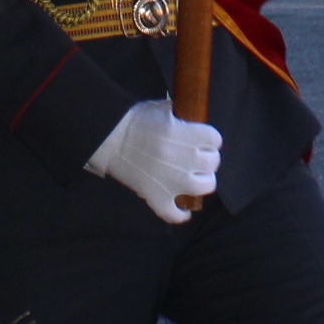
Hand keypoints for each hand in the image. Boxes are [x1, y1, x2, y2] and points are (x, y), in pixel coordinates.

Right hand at [83, 98, 220, 222]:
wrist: (108, 138)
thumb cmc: (134, 120)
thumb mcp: (162, 109)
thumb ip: (183, 117)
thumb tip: (199, 122)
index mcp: (182, 133)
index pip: (215, 139)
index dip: (210, 139)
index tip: (204, 140)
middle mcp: (181, 158)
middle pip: (212, 162)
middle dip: (207, 158)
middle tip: (197, 158)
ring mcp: (170, 180)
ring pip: (204, 187)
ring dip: (201, 182)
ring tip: (193, 178)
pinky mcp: (156, 197)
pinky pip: (176, 214)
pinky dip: (181, 214)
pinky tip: (182, 208)